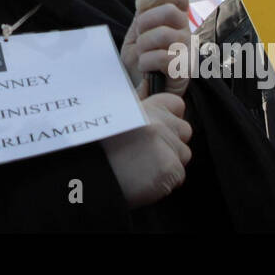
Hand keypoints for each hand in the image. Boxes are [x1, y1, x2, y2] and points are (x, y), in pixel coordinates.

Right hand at [101, 92, 191, 207]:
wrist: (89, 174)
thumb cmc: (99, 148)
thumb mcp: (116, 118)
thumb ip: (139, 108)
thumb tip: (151, 94)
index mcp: (146, 108)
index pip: (176, 105)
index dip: (170, 117)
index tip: (161, 128)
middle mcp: (157, 123)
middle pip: (184, 131)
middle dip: (172, 142)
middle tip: (148, 153)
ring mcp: (165, 144)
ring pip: (183, 154)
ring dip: (169, 162)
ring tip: (144, 167)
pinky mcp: (169, 167)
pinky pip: (179, 175)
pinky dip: (166, 181)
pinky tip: (145, 179)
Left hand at [122, 0, 190, 96]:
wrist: (138, 91)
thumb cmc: (140, 63)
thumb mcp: (137, 34)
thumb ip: (142, 12)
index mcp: (176, 21)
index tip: (140, 6)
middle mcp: (186, 32)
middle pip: (170, 11)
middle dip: (146, 21)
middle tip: (139, 35)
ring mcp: (187, 51)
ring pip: (164, 34)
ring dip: (144, 44)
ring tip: (141, 55)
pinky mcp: (184, 71)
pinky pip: (164, 57)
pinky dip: (147, 62)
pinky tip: (145, 68)